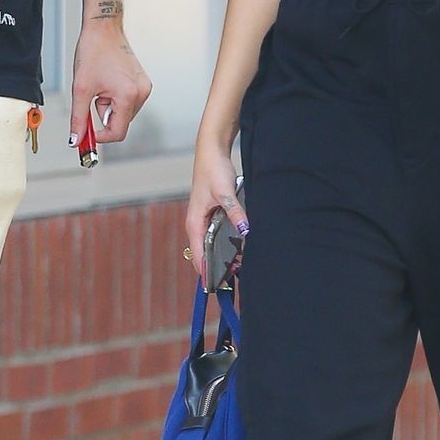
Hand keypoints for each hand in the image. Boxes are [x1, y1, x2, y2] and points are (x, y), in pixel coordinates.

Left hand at [69, 23, 150, 148]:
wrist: (103, 28)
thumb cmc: (94, 52)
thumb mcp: (81, 89)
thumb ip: (79, 118)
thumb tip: (76, 139)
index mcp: (129, 95)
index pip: (118, 132)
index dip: (100, 137)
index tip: (87, 134)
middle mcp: (141, 93)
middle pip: (120, 122)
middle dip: (102, 115)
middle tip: (90, 98)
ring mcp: (144, 87)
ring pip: (123, 112)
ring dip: (108, 106)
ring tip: (100, 85)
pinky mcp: (142, 83)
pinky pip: (127, 101)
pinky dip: (114, 98)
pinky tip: (107, 82)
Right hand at [184, 141, 248, 287]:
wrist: (212, 151)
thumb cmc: (213, 170)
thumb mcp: (226, 192)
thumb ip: (235, 213)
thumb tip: (245, 231)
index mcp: (194, 223)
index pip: (198, 256)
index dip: (207, 272)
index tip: (219, 287)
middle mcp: (196, 225)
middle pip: (205, 254)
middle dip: (218, 267)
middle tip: (236, 277)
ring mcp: (204, 221)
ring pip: (212, 245)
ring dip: (224, 255)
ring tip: (241, 266)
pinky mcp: (212, 215)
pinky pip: (217, 236)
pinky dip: (227, 243)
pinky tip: (241, 247)